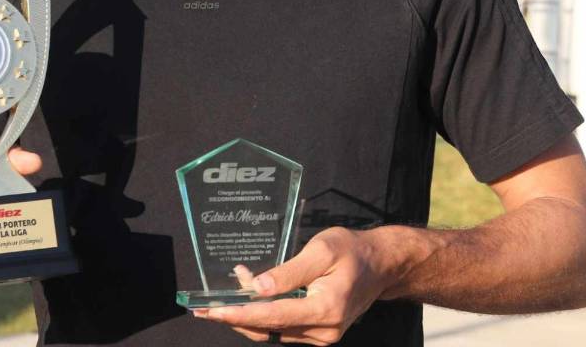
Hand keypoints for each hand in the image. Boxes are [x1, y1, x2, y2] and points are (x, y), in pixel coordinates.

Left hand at [196, 227, 393, 344]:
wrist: (381, 264)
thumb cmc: (352, 250)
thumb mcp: (321, 250)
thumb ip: (288, 272)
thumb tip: (256, 289)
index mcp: (325, 309)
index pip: (272, 316)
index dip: (238, 315)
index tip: (212, 311)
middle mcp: (323, 330)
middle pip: (268, 328)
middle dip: (235, 316)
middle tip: (205, 307)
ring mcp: (322, 335)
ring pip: (274, 330)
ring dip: (248, 314)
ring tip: (227, 293)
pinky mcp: (319, 332)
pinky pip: (284, 327)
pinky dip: (264, 314)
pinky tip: (252, 295)